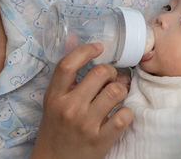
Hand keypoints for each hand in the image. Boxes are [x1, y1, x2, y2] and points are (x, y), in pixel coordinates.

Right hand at [31, 43, 132, 158]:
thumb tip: (78, 40)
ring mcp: (86, 124)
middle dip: (111, 72)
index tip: (99, 47)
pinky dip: (126, 112)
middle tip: (110, 78)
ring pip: (116, 91)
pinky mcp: (101, 139)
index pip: (68, 64)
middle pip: (100, 73)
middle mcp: (69, 108)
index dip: (86, 50)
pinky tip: (119, 114)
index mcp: (55, 96)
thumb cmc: (57, 127)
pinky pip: (124, 115)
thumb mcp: (54, 100)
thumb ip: (67, 75)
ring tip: (116, 95)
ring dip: (121, 90)